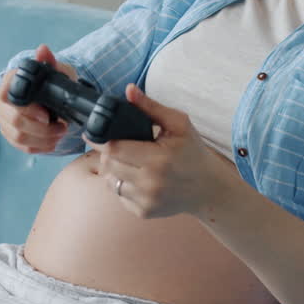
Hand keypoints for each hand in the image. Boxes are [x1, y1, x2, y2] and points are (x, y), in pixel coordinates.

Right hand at [0, 44, 75, 153]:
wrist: (50, 95)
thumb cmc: (52, 81)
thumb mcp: (55, 70)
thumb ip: (49, 61)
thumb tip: (43, 50)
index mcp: (8, 83)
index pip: (8, 98)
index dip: (28, 109)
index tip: (47, 115)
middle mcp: (1, 102)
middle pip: (14, 122)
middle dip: (40, 129)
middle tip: (61, 127)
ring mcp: (4, 119)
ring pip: (18, 137)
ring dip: (43, 139)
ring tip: (60, 133)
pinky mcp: (10, 134)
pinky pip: (21, 147)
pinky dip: (39, 147)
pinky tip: (53, 142)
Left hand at [85, 83, 237, 218]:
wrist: (208, 189)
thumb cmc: (193, 153)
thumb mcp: (179, 124)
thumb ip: (151, 107)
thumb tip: (129, 90)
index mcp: (158, 159)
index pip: (114, 149)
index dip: (101, 140)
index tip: (95, 133)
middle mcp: (150, 183)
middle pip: (108, 165)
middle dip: (107, 153)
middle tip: (117, 145)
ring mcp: (146, 201)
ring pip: (110, 182)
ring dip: (113, 170)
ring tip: (128, 162)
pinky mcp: (143, 213)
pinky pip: (119, 196)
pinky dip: (122, 185)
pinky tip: (137, 178)